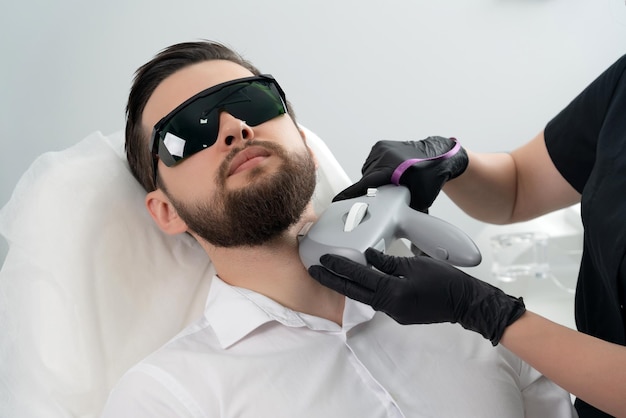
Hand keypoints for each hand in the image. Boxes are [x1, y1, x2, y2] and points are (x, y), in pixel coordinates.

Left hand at [308, 248, 524, 344]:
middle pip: (354, 293)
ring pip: (364, 297)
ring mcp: (394, 314)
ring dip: (348, 286)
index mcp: (393, 292)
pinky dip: (366, 290)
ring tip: (331, 274)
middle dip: (332, 281)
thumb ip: (387, 262)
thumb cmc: (444, 281)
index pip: (359, 277)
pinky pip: (378, 301)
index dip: (339, 267)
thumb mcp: (414, 265)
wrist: (465, 302)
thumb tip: (367, 256)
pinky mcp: (400, 315)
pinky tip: (360, 281)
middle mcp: (390, 307)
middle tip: (313, 270)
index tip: (323, 260)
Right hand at [333, 137, 467, 211]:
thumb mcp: (421, 200)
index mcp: (391, 169)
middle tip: (380, 200)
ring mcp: (381, 148)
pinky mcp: (380, 145)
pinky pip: (371, 164)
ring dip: (373, 181)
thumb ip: (407, 214)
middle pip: (366, 180)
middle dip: (370, 192)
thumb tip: (407, 239)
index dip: (349, 195)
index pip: (364, 184)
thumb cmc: (432, 178)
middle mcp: (384, 156)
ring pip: (368, 173)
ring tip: (388, 184)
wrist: (440, 155)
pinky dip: (376, 171)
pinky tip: (388, 174)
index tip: (336, 202)